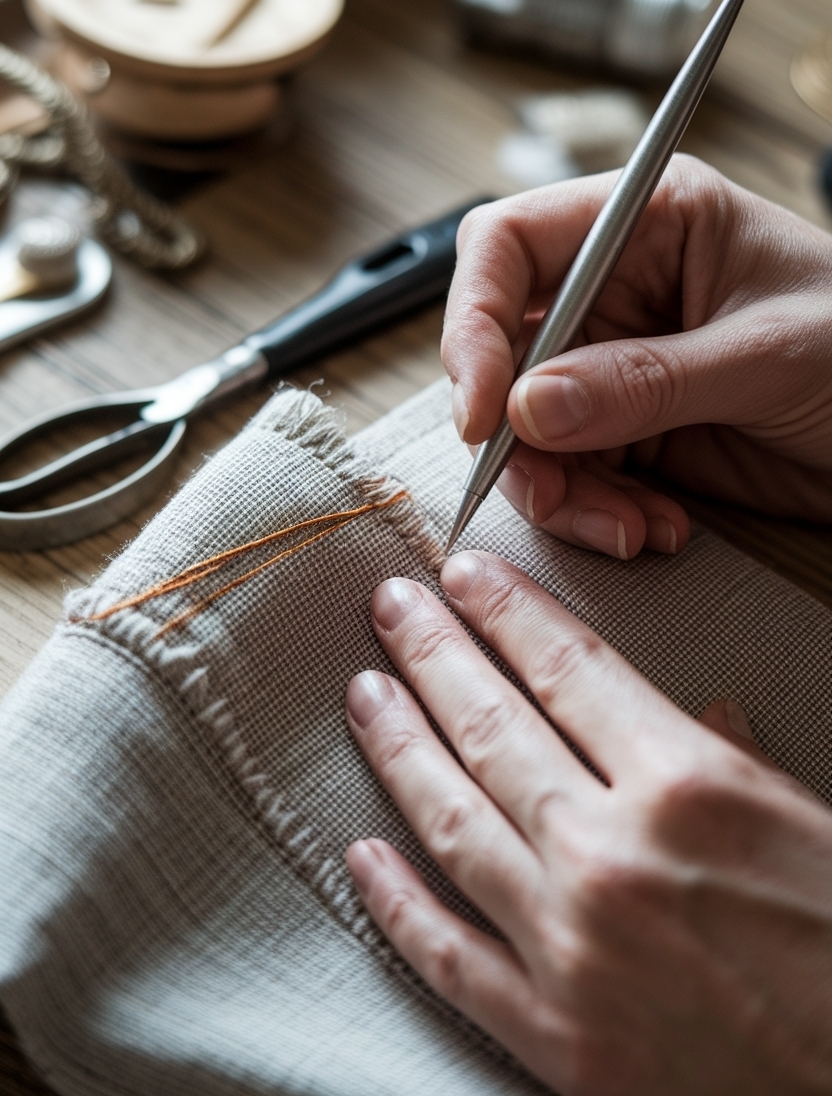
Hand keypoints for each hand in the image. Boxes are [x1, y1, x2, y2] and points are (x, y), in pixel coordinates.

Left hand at [345, 552, 831, 1095]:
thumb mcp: (815, 823)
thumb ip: (738, 762)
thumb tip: (704, 713)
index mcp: (691, 786)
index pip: (568, 668)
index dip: (505, 611)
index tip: (462, 572)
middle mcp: (614, 855)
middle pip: (493, 726)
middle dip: (431, 653)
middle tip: (391, 606)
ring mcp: (573, 949)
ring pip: (452, 822)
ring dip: (397, 748)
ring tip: (365, 694)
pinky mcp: (555, 1039)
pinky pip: (449, 955)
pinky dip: (396, 902)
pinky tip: (360, 852)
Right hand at [441, 157, 831, 559]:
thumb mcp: (765, 356)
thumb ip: (644, 381)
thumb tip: (528, 406)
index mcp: (648, 223)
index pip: (508, 245)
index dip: (474, 321)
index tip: (481, 410)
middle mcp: (617, 289)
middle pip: (502, 351)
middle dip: (515, 433)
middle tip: (550, 489)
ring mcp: (617, 364)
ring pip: (527, 429)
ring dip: (561, 490)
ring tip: (625, 526)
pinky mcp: (629, 429)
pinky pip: (572, 475)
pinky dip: (598, 514)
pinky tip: (654, 527)